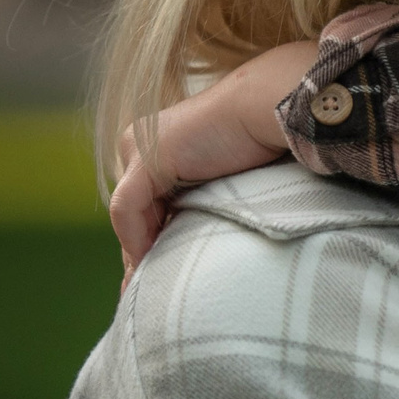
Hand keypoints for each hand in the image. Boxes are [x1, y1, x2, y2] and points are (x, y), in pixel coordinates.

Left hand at [111, 41, 320, 272]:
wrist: (273, 105)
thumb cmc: (266, 138)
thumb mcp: (227, 178)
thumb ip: (206, 199)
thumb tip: (201, 239)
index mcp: (156, 144)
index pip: (142, 203)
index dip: (148, 241)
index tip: (155, 279)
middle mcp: (139, 143)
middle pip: (132, 210)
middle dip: (140, 250)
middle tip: (144, 292)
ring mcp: (139, 148)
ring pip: (126, 213)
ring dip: (137, 251)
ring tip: (147, 288)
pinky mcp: (147, 159)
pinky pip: (128, 209)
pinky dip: (137, 239)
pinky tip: (151, 264)